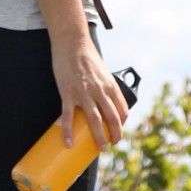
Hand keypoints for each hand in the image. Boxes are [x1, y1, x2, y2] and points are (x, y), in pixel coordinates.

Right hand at [51, 31, 131, 151]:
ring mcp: (84, 93)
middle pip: (112, 118)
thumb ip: (104, 86)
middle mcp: (100, 90)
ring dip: (99, 137)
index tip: (118, 131)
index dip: (122, 124)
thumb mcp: (102, 71)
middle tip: (112, 144)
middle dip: (115, 135)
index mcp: (111, 85)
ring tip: (101, 148)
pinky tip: (69, 143)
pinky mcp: (68, 93)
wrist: (72, 42)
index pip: (122, 110)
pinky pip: (69, 116)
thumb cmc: (87, 56)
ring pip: (94, 120)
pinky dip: (68, 132)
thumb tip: (103, 101)